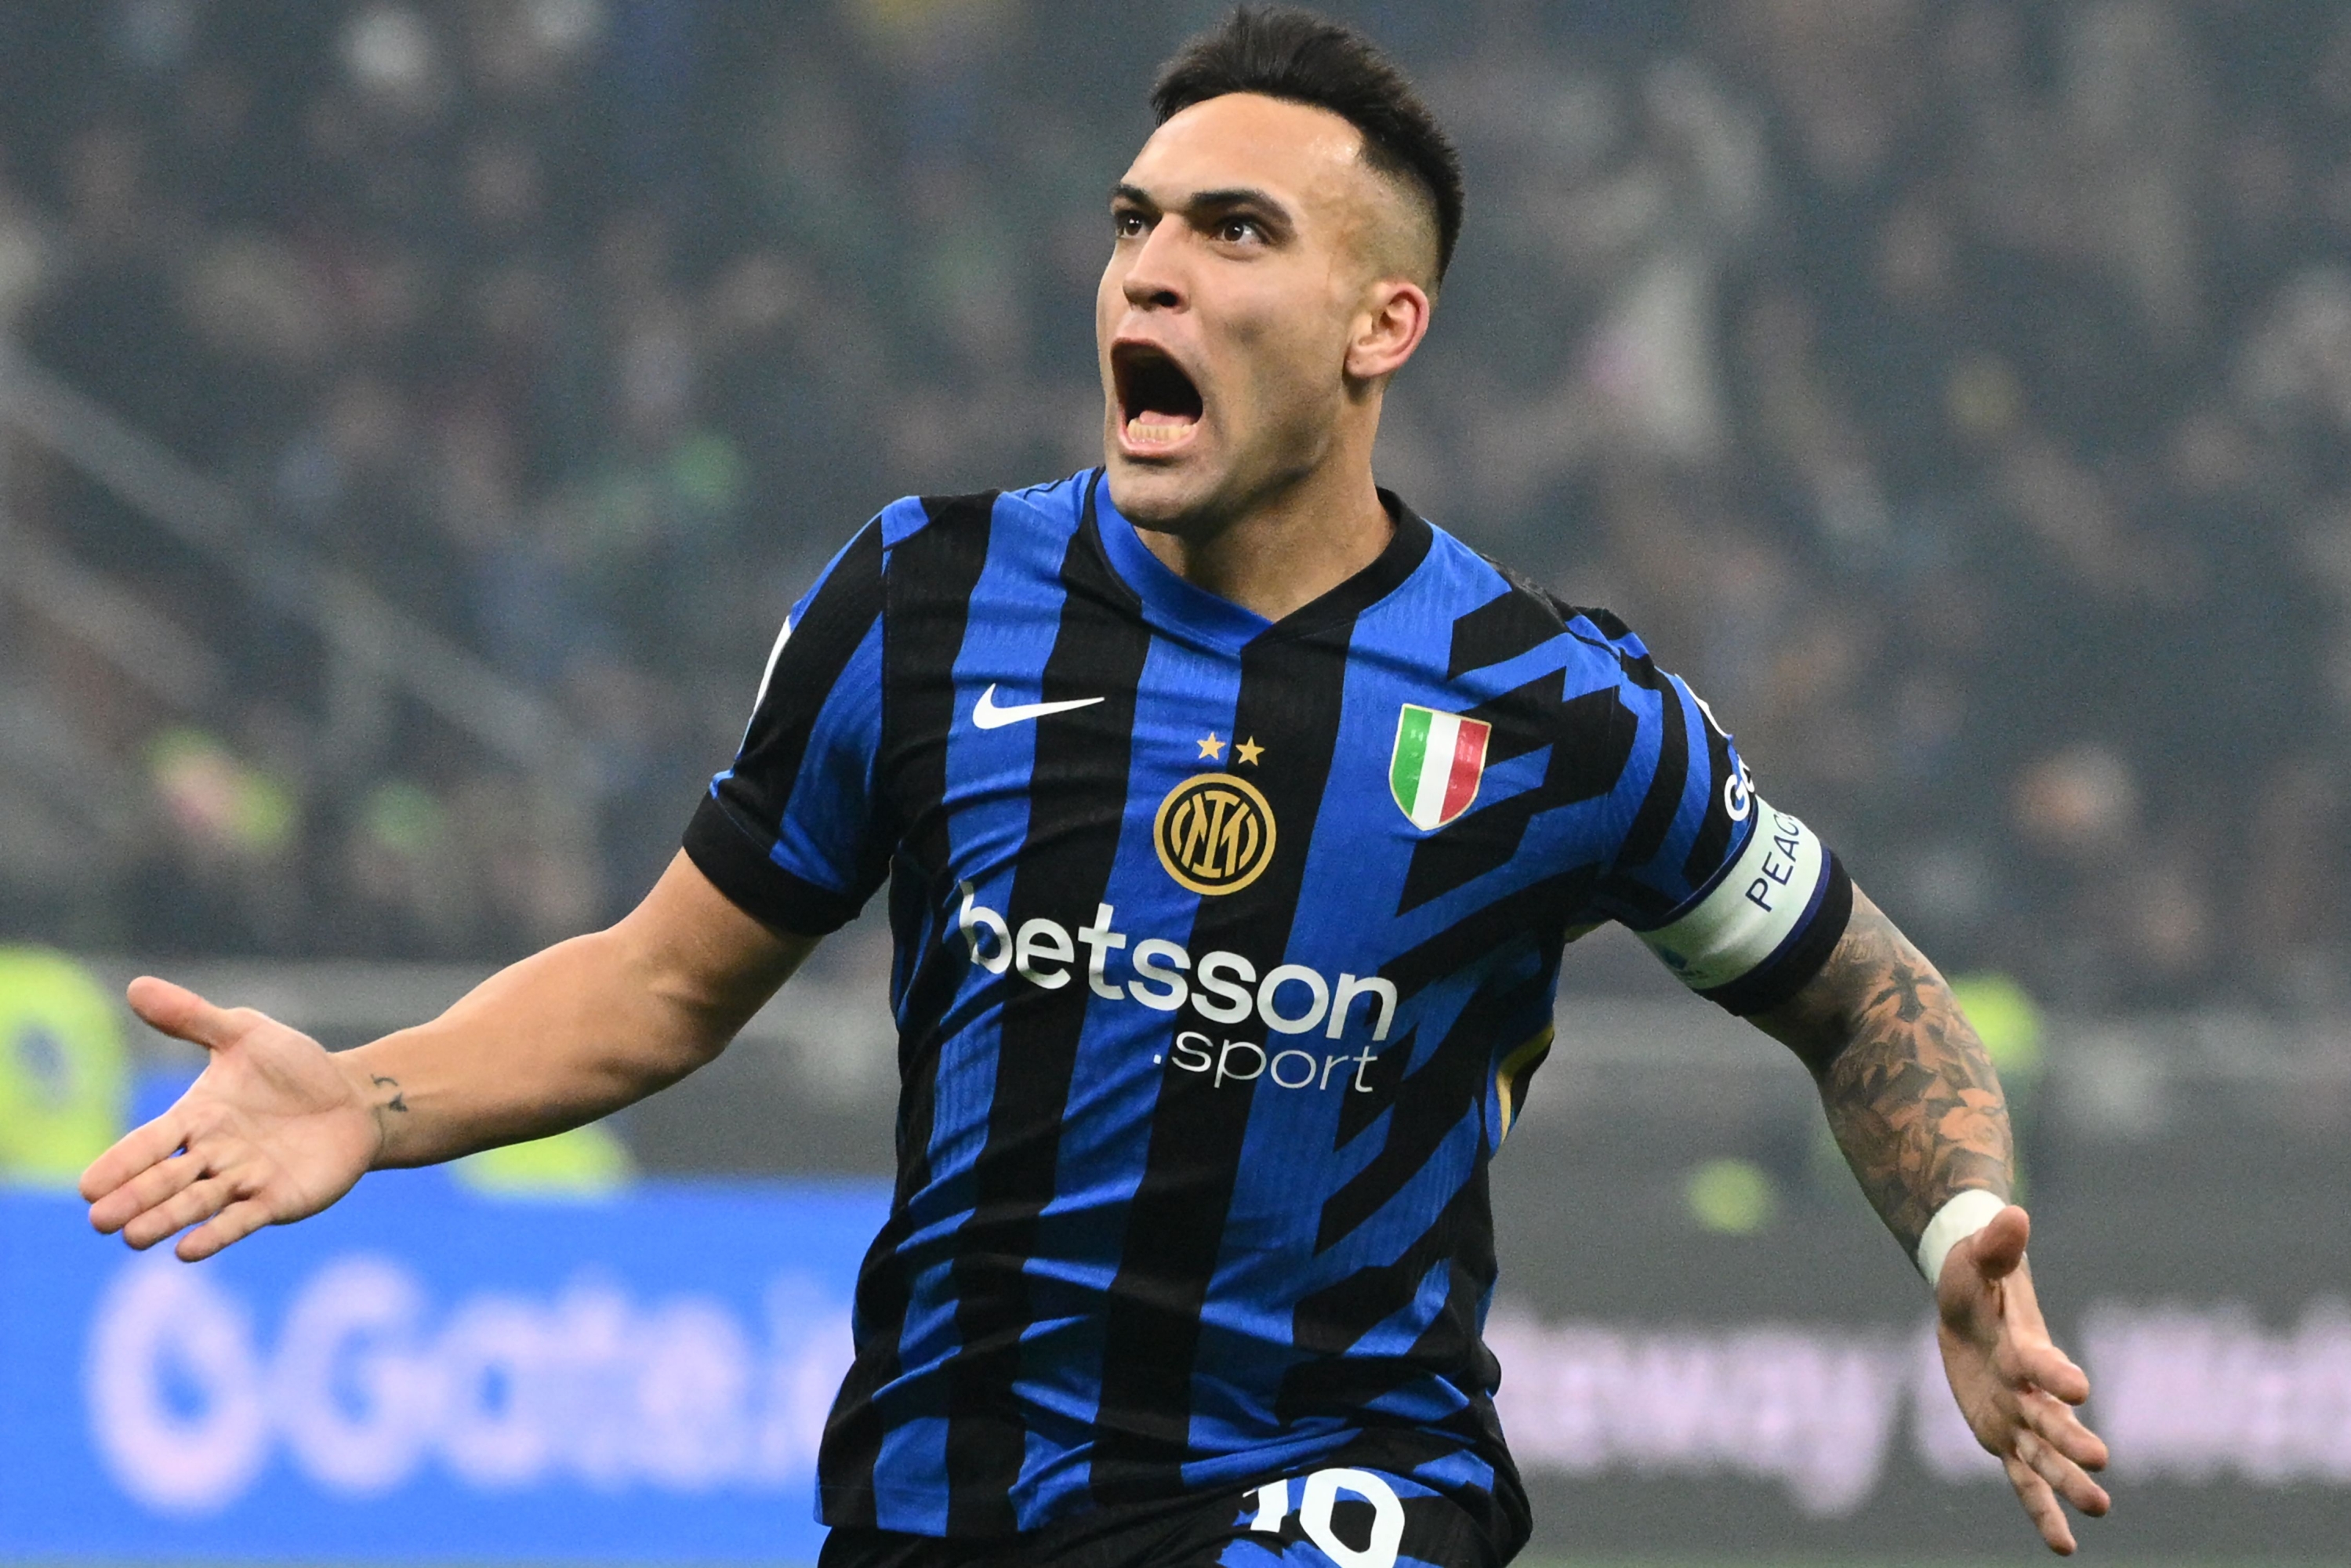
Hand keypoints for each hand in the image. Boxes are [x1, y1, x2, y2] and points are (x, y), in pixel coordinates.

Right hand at [79, 977, 381, 1261]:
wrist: (355, 1098)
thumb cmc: (295, 1067)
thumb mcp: (245, 1034)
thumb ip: (193, 1018)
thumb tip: (136, 986)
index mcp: (196, 1117)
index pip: (148, 1143)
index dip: (120, 1163)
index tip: (88, 1185)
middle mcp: (212, 1154)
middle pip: (164, 1180)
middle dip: (134, 1198)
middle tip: (99, 1219)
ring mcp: (243, 1180)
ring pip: (195, 1203)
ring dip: (165, 1219)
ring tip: (132, 1237)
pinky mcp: (276, 1200)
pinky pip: (241, 1220)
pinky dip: (215, 1234)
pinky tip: (188, 1250)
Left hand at [1936, 1203, 2110, 1552]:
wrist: (1970, 1299)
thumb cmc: (1975, 1276)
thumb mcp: (1976, 1259)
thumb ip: (1995, 1245)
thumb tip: (2012, 1211)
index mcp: (2024, 1345)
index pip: (2040, 1361)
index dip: (2055, 1372)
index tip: (2077, 1387)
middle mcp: (2030, 1388)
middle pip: (2050, 1417)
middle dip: (2071, 1439)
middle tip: (2100, 1464)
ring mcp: (2020, 1416)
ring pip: (2044, 1456)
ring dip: (2068, 1483)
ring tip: (2099, 1509)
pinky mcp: (2005, 1437)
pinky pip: (2023, 1480)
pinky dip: (2041, 1510)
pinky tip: (2064, 1547)